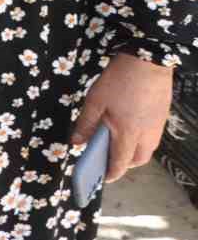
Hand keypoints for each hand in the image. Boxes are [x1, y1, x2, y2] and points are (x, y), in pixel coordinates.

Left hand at [71, 54, 173, 182]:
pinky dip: (142, 140)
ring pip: (148, 149)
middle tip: (109, 160)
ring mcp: (157, 125)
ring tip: (118, 145)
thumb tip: (77, 143)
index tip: (103, 179)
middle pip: (138, 160)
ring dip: (134, 153)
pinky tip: (130, 129)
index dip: (111, 173)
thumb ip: (86, 124)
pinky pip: (153, 136)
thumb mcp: (94, 101)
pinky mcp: (162, 115)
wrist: (148, 60)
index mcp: (127, 133)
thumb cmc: (118, 80)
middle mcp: (146, 134)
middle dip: (125, 165)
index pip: (121, 163)